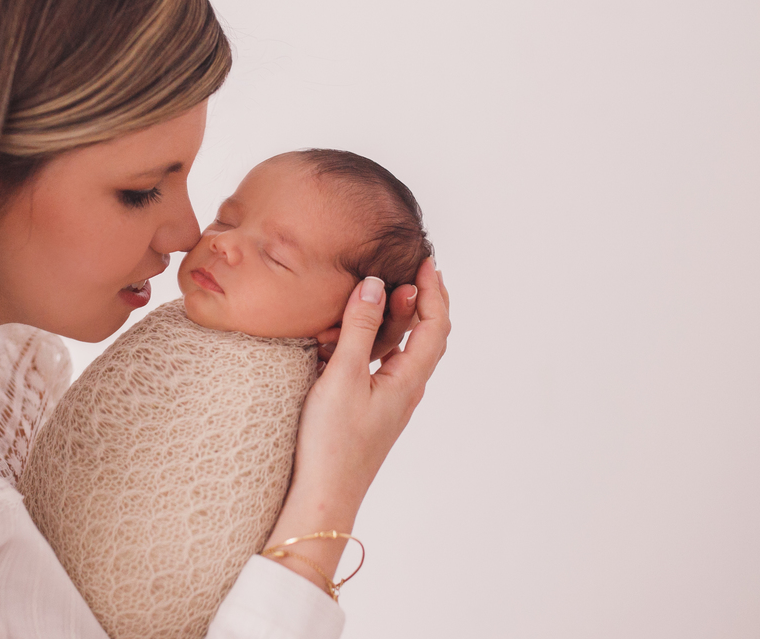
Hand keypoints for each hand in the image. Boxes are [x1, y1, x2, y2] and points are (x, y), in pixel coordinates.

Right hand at [262, 258, 450, 592]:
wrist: (324, 495)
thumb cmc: (334, 443)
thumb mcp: (344, 377)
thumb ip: (360, 330)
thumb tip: (374, 286)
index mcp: (409, 380)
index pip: (435, 326)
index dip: (434, 292)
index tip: (425, 262)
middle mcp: (405, 389)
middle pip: (424, 336)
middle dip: (419, 300)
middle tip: (408, 271)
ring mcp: (388, 400)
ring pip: (400, 350)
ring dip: (392, 320)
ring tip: (374, 296)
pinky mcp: (368, 408)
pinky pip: (379, 365)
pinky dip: (371, 342)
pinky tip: (346, 337)